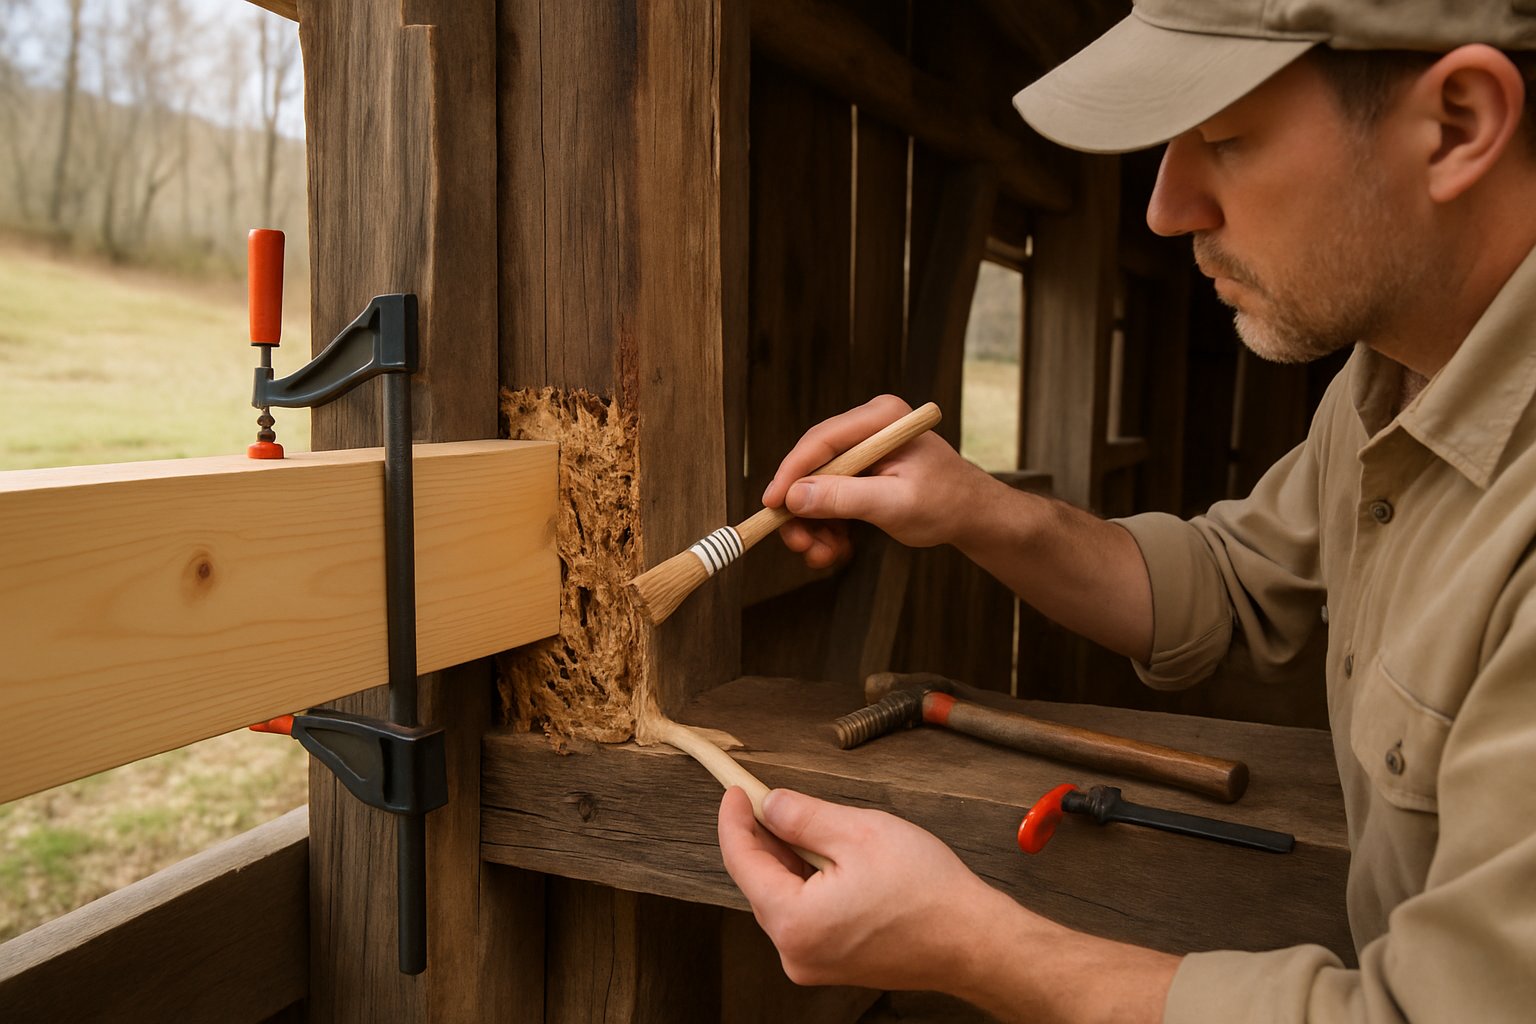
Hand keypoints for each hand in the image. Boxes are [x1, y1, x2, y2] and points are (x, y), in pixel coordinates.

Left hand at [717, 786, 1016, 992]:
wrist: (973, 939)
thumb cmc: (926, 891)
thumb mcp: (858, 832)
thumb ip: (802, 817)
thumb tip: (769, 805)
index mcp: (794, 922)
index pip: (742, 862)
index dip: (735, 820)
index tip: (736, 791)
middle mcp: (796, 952)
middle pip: (760, 882)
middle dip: (763, 838)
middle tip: (769, 797)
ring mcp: (814, 963)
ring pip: (783, 897)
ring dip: (789, 859)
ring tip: (811, 825)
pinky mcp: (834, 963)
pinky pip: (805, 915)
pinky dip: (808, 882)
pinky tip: (829, 858)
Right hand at [762, 395, 992, 567]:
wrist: (972, 516)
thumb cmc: (946, 503)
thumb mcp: (894, 504)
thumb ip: (845, 498)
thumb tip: (794, 496)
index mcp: (881, 419)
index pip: (821, 440)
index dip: (791, 473)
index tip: (771, 504)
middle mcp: (866, 428)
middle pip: (812, 465)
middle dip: (801, 508)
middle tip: (799, 544)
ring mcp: (862, 450)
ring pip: (815, 486)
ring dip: (813, 525)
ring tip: (825, 555)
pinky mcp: (859, 472)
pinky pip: (827, 497)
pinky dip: (826, 526)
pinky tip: (836, 548)